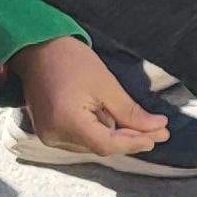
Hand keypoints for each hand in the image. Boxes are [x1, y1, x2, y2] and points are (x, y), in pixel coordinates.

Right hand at [8, 38, 167, 159]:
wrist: (37, 49)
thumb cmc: (70, 60)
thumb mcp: (106, 85)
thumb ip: (130, 112)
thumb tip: (157, 128)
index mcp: (66, 122)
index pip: (107, 145)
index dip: (135, 143)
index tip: (159, 136)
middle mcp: (54, 135)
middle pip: (100, 147)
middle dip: (130, 138)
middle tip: (160, 132)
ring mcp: (48, 135)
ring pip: (92, 145)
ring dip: (115, 136)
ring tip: (137, 123)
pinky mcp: (48, 131)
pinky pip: (80, 138)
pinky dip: (99, 131)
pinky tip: (112, 119)